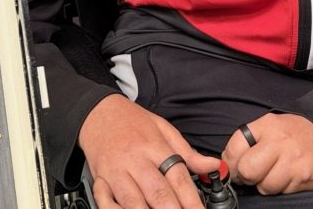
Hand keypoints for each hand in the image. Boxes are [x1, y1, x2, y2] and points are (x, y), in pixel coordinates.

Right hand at [78, 94, 219, 208]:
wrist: (98, 112)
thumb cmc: (132, 122)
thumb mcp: (162, 129)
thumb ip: (187, 153)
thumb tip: (214, 166)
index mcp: (155, 147)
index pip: (178, 177)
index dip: (192, 201)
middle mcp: (136, 161)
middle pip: (158, 194)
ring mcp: (117, 173)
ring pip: (133, 203)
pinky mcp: (100, 182)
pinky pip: (107, 204)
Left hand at [221, 113, 312, 194]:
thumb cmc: (298, 134)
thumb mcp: (274, 126)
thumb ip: (252, 139)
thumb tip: (228, 160)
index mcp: (267, 125)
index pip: (236, 145)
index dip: (230, 161)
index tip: (231, 168)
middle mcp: (278, 140)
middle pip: (247, 169)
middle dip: (245, 177)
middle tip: (251, 175)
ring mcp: (291, 160)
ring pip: (264, 185)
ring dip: (264, 185)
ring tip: (272, 175)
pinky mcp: (302, 177)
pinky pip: (280, 192)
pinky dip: (279, 189)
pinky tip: (286, 178)